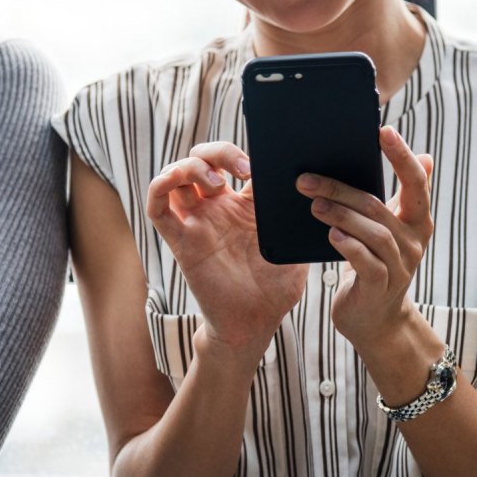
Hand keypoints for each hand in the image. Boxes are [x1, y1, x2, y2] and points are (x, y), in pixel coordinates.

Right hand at [146, 142, 307, 352]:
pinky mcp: (181, 241)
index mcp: (246, 207)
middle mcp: (217, 210)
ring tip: (216, 182)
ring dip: (190, 167)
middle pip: (202, 161)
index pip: (235, 163)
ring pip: (177, 177)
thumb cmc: (276, 289)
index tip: (260, 164)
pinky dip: (159, 187)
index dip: (243, 154)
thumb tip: (317, 195)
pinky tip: (173, 181)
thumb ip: (299, 222)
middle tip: (241, 169)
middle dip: (217, 153)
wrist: (254, 323)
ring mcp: (197, 223)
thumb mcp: (295, 248)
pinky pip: (158, 208)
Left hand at [295, 126, 433, 352]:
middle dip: (342, 188)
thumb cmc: (377, 265)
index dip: (401, 156)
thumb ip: (401, 197)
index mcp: (417, 221)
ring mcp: (400, 266)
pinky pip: (366, 262)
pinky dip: (348, 246)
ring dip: (340, 215)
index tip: (382, 131)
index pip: (416, 183)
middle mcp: (414, 242)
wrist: (376, 320)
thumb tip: (426, 155)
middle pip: (379, 206)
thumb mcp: (392, 230)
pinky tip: (330, 235)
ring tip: (312, 204)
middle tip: (307, 179)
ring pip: (373, 232)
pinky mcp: (381, 287)